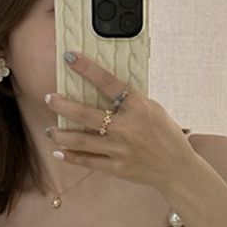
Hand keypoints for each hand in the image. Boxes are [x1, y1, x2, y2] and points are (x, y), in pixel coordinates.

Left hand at [44, 51, 195, 193]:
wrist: (177, 168)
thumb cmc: (166, 136)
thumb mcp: (154, 109)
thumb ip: (131, 101)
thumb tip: (106, 87)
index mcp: (138, 107)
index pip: (108, 82)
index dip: (87, 68)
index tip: (71, 57)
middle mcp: (127, 127)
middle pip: (86, 114)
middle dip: (63, 105)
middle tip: (49, 98)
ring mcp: (120, 149)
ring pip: (82, 140)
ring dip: (61, 134)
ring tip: (49, 130)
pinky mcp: (116, 167)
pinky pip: (88, 161)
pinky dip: (71, 157)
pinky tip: (58, 152)